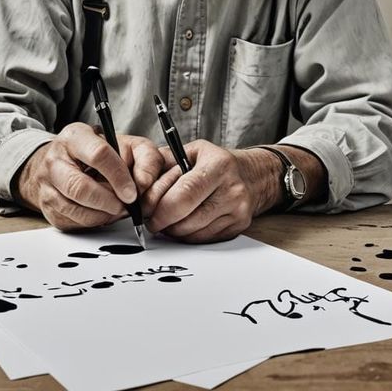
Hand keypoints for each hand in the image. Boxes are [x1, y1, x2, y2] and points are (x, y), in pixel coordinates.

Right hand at [16, 123, 153, 231]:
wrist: (66, 160)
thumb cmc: (101, 152)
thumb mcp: (126, 143)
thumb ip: (145, 156)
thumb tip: (144, 182)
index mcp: (75, 136)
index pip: (98, 154)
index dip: (118, 176)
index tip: (132, 192)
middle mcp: (55, 160)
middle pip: (79, 187)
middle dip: (107, 201)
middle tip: (124, 206)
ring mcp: (47, 185)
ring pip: (74, 208)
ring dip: (101, 215)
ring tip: (116, 210)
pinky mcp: (47, 207)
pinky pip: (70, 221)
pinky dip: (91, 222)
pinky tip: (103, 213)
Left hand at [143, 140, 265, 242]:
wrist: (252, 175)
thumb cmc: (215, 162)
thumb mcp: (191, 151)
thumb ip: (164, 164)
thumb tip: (138, 187)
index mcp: (218, 165)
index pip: (183, 196)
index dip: (159, 208)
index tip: (147, 210)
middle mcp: (231, 189)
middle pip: (185, 220)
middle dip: (163, 222)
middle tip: (155, 218)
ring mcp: (237, 210)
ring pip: (191, 234)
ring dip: (175, 230)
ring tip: (174, 216)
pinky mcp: (237, 227)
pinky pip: (202, 240)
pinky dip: (189, 235)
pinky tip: (189, 221)